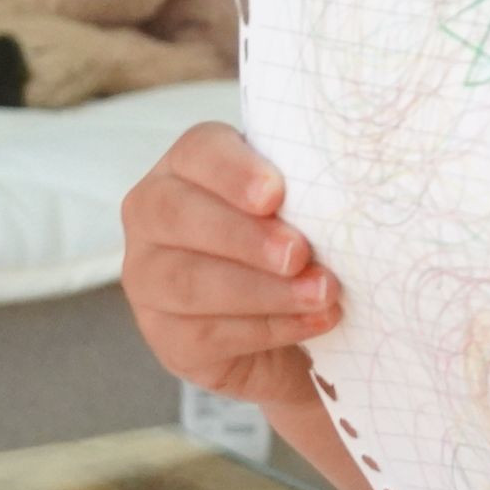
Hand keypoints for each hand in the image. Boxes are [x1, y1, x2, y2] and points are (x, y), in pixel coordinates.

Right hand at [120, 121, 340, 409]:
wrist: (288, 329)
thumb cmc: (290, 244)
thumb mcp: (298, 208)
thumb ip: (304, 193)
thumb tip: (341, 196)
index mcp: (186, 167)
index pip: (197, 152)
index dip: (233, 171)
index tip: (275, 194)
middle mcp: (152, 217)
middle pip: (179, 216)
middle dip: (245, 237)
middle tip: (299, 252)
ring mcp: (148, 279)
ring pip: (191, 282)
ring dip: (264, 290)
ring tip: (321, 292)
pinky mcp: (166, 337)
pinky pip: (208, 333)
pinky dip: (270, 328)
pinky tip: (313, 321)